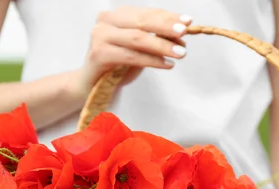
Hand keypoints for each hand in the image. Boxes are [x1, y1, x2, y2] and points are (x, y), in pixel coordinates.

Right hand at [74, 7, 191, 95]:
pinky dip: (151, 60)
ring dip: (161, 45)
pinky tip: (166, 64)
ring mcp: (99, 36)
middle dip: (166, 27)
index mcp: (116, 16)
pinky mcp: (98, 53)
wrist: (90, 86)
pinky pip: (131, 56)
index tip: (188, 21)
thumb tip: (180, 35)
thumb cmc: (116, 66)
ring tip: (180, 53)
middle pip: (141, 21)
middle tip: (185, 33)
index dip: (167, 16)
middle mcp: (105, 21)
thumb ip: (154, 38)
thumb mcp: (138, 49)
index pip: (146, 13)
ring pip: (137, 38)